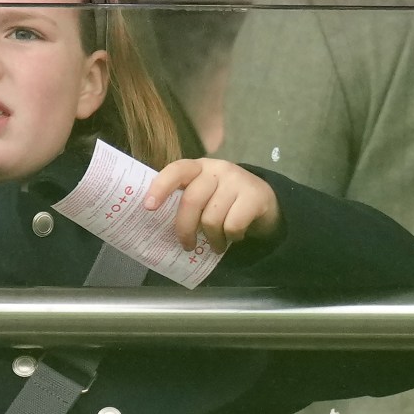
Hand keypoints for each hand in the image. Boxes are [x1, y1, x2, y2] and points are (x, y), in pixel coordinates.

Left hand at [143, 158, 280, 252]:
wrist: (265, 202)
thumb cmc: (224, 202)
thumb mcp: (203, 196)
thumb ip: (184, 201)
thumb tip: (156, 226)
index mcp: (198, 168)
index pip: (176, 170)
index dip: (160, 187)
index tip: (148, 207)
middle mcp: (217, 169)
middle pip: (192, 201)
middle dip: (185, 229)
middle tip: (186, 246)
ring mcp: (237, 180)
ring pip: (211, 219)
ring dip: (212, 239)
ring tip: (216, 244)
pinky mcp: (255, 195)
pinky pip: (232, 226)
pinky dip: (231, 237)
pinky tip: (234, 236)